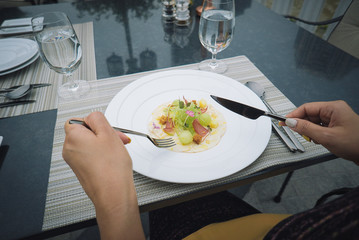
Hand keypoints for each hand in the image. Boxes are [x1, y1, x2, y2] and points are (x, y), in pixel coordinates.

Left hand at [63, 112, 144, 239]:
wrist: (113, 194)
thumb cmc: (111, 168)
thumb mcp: (108, 133)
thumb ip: (97, 118)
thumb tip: (91, 116)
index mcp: (73, 137)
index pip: (78, 120)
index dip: (94, 123)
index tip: (105, 128)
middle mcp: (69, 149)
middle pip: (85, 132)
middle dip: (103, 133)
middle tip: (117, 139)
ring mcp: (75, 161)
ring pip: (90, 144)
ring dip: (104, 144)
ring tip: (117, 150)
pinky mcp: (82, 170)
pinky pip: (91, 156)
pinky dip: (102, 154)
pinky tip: (113, 159)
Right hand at [282, 101, 358, 162]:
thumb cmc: (356, 144)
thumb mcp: (326, 137)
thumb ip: (306, 129)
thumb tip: (291, 123)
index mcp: (333, 108)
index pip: (307, 108)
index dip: (293, 115)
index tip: (283, 122)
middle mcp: (334, 111)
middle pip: (310, 114)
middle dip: (302, 125)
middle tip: (296, 133)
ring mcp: (336, 119)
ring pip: (314, 122)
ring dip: (310, 131)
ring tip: (313, 139)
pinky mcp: (337, 127)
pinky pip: (320, 127)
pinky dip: (316, 134)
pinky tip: (318, 140)